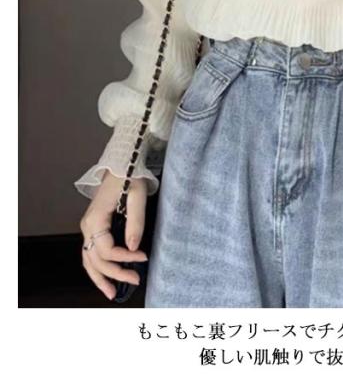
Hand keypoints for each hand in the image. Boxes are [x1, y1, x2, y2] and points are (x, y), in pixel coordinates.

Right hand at [79, 171, 148, 300]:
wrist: (123, 163)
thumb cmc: (130, 176)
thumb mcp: (137, 196)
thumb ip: (135, 222)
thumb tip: (133, 248)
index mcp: (95, 219)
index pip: (107, 249)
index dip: (124, 258)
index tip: (143, 257)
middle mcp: (87, 226)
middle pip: (95, 259)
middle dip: (113, 273)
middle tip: (134, 281)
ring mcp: (89, 227)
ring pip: (88, 259)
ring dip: (99, 277)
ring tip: (111, 293)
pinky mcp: (95, 227)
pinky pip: (92, 251)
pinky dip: (97, 266)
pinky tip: (106, 276)